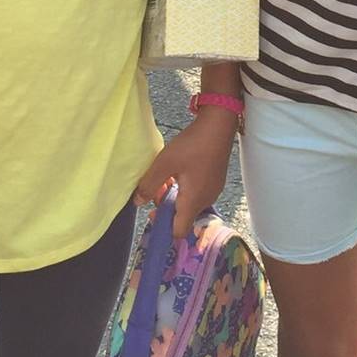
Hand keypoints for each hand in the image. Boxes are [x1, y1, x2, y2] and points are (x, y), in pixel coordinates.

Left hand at [132, 107, 236, 236]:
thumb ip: (149, 185)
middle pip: (183, 217)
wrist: (218, 126)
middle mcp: (205, 200)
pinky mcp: (215, 181)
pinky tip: (180, 172)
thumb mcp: (164, 164)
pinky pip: (198, 194)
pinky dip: (186, 189)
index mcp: (193, 201)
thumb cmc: (192, 145)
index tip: (152, 214)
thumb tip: (138, 202)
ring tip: (167, 178)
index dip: (163, 228)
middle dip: (167, 207)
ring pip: (190, 204)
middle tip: (157, 189)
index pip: (179, 231)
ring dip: (176, 196)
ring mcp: (213, 191)